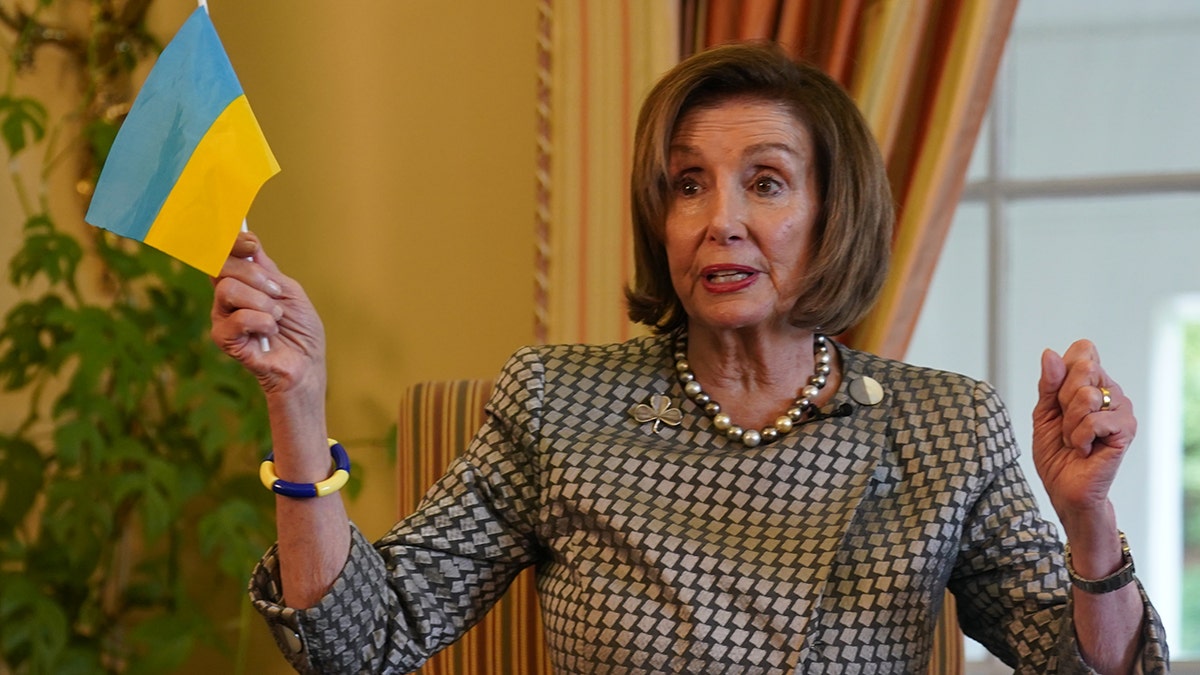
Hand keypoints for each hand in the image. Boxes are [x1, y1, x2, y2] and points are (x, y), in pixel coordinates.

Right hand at [210, 231, 325, 396]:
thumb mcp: (289, 291)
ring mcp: (222, 316)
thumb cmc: (300, 330)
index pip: (223, 252)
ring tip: (276, 317)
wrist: (307, 363)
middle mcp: (226, 296)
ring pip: (228, 289)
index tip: (252, 244)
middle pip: (221, 265)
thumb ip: (266, 269)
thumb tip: (248, 243)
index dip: (232, 242)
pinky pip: (238, 318)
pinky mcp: (224, 338)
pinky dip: (263, 322)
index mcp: (242, 281)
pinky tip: (270, 333)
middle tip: (276, 293)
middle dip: (255, 275)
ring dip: (262, 302)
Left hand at [1032, 340, 1135, 519]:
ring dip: (1070, 423)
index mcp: (1092, 382)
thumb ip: (1047, 384)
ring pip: (1086, 395)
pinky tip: (1084, 449)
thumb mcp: (1043, 413)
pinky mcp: (1127, 429)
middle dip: (1063, 399)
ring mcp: (1122, 408)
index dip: (1061, 374)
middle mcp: (1111, 390)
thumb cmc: (1056, 452)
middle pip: (1084, 366)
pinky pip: (1095, 420)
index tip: (1057, 401)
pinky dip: (1080, 437)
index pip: (1081, 351)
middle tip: (1065, 423)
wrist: (1064, 488)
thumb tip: (1050, 354)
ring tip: (1074, 439)